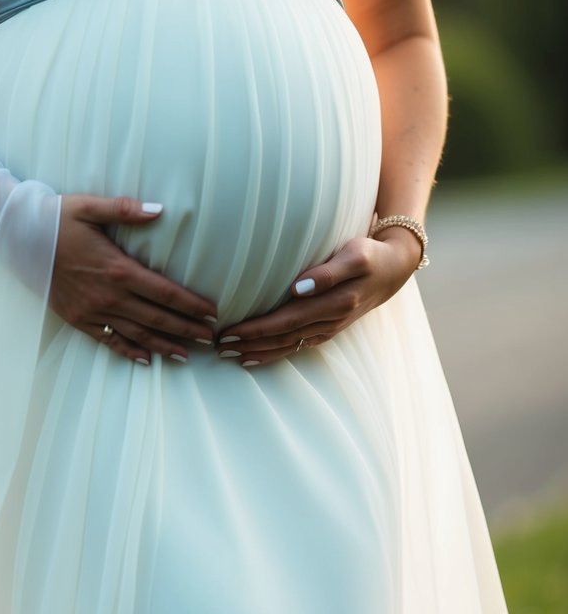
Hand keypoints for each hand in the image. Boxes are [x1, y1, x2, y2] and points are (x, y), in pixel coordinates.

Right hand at [49, 195, 217, 363]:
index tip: (212, 313)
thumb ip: (126, 210)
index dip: (191, 304)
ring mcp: (91, 311)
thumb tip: (160, 210)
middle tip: (210, 338)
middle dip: (186, 329)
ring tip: (187, 354)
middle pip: (157, 317)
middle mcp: (108, 295)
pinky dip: (129, 351)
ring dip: (164, 345)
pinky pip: (108, 340)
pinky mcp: (76, 319)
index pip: (164, 292)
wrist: (17, 239)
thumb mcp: (89, 206)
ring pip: (136, 334)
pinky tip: (146, 359)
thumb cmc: (55, 219)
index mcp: (117, 268)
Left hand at [216, 228, 422, 366]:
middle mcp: (330, 321)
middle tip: (218, 347)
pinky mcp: (328, 329)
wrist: (394, 269)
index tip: (229, 332)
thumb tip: (298, 288)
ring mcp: (329, 328)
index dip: (257, 329)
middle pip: (283, 337)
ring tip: (228, 355)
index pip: (286, 320)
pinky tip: (254, 358)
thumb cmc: (369, 255)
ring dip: (258, 352)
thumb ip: (328, 272)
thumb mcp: (355, 256)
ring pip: (288, 345)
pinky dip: (274, 353)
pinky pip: (297, 346)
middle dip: (250, 343)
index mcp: (334, 303)